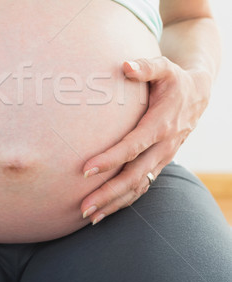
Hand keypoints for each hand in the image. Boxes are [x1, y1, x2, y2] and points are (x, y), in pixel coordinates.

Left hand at [80, 56, 211, 224]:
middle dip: (108, 193)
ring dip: (114, 203)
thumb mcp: (164, 67)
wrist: (198, 94)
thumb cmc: (174, 79)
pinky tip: (105, 211)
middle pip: (135, 176)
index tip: (86, 170)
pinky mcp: (159, 164)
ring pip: (138, 187)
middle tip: (84, 207)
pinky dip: (124, 201)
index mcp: (161, 124)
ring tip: (89, 216)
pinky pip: (142, 187)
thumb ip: (145, 67)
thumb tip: (125, 64)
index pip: (133, 146)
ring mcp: (163, 158)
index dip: (111, 159)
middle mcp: (164, 146)